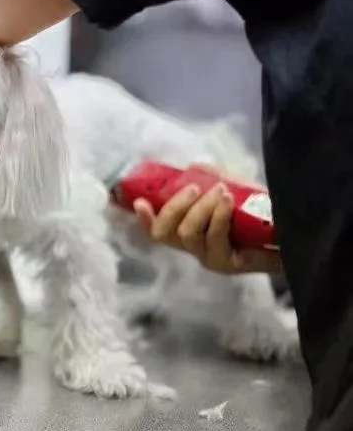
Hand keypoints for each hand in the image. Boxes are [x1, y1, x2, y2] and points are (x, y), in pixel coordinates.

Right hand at [132, 164, 281, 274]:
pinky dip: (218, 217)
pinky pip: (214, 239)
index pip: (158, 230)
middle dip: (174, 207)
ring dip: (201, 209)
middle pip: (165, 234)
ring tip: (220, 192)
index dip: (144, 218)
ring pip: (188, 234)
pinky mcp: (226, 264)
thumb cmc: (259, 212)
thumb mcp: (232, 189)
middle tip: (193, 188)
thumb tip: (193, 166)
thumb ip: (213, 178)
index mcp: (188, 232)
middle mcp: (193, 247)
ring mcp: (208, 258)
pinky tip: (227, 201)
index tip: (139, 202)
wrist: (291, 232)